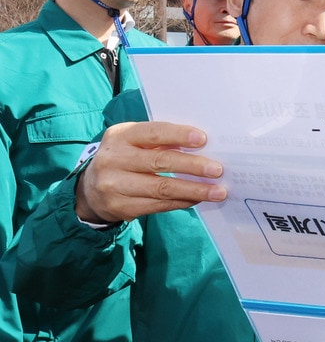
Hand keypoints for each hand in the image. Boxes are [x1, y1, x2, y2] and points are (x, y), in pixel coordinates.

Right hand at [75, 121, 226, 223]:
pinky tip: (198, 199)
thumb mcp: (133, 141)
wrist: (89, 189)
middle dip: (193, 166)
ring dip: (194, 190)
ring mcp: (115, 186)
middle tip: (218, 170)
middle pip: (160, 162)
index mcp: (120, 136)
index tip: (204, 140)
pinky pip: (159, 205)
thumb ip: (159, 141)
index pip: (153, 133)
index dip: (179, 136)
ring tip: (218, 191)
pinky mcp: (121, 207)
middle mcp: (114, 160)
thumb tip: (203, 146)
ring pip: (162, 188)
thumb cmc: (124, 157)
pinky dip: (183, 202)